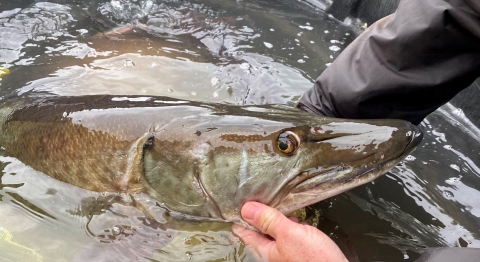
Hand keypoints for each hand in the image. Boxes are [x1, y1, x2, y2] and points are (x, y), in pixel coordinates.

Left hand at [232, 201, 348, 261]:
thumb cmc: (315, 259)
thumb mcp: (289, 234)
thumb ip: (269, 221)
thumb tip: (246, 209)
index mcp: (266, 250)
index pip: (245, 232)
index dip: (240, 216)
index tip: (237, 201)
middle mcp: (274, 253)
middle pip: (260, 231)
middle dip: (257, 215)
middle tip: (254, 197)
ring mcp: (288, 252)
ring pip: (276, 232)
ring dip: (275, 218)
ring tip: (272, 203)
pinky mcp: (302, 251)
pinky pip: (290, 235)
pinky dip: (290, 224)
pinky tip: (295, 219)